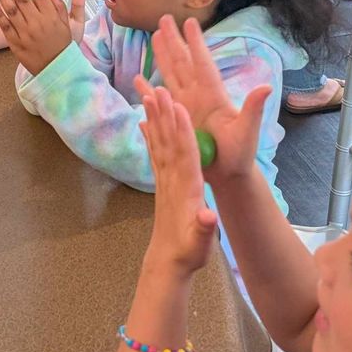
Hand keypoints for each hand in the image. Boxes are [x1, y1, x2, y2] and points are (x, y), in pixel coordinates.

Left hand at [0, 0, 76, 75]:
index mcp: (51, 17)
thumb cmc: (65, 46)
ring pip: (12, 12)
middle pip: (23, 0)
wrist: (58, 71)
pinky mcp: (17, 44)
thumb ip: (67, 7)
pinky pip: (6, 28)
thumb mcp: (73, 26)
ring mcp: (26, 34)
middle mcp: (38, 24)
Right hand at [134, 15, 270, 182]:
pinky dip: (148, 90)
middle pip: (183, 63)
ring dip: (162, 56)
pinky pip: (160, 100)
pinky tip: (138, 80)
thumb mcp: (247, 131)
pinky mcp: (177, 119)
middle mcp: (198, 96)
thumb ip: (252, 109)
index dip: (195, 43)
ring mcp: (186, 106)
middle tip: (164, 19)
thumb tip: (266, 87)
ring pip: (171, 75)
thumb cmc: (240, 153)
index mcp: (214, 95)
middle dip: (173, 41)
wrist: (228, 174)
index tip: (189, 22)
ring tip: (152, 37)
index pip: (202, 64)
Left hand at [141, 86, 217, 276]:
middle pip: (168, 142)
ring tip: (147, 94)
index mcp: (186, 189)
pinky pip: (155, 154)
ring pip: (159, 144)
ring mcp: (164, 181)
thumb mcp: (200, 243)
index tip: (178, 107)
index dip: (181, 131)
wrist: (168, 263)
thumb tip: (208, 216)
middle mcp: (172, 180)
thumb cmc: (189, 252)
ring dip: (154, 119)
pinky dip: (149, 136)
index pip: (184, 154)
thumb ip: (203, 228)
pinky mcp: (161, 184)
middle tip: (156, 88)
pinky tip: (143, 121)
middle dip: (163, 115)